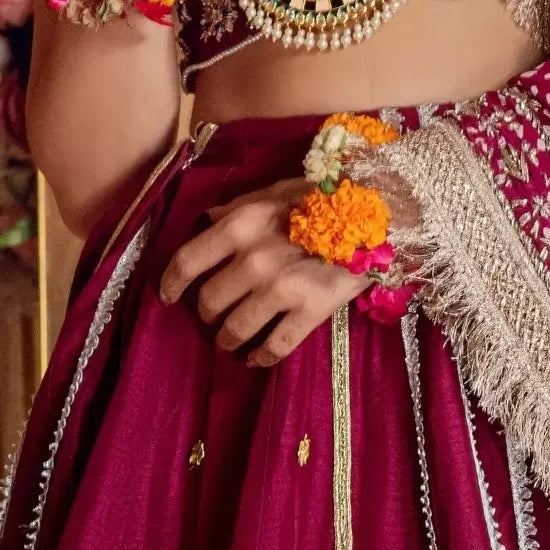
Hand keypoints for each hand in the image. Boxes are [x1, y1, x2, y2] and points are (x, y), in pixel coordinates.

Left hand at [157, 177, 371, 367]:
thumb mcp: (275, 191)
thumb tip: (206, 220)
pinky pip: (274, 347)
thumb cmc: (325, 197)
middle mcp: (255, 258)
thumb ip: (238, 208)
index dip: (170, 283)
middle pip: (208, 302)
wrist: (382, 212)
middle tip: (212, 314)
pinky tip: (256, 357)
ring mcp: (282, 288)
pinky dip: (260, 357)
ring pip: (234, 330)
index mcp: (242, 224)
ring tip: (230, 340)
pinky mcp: (311, 311)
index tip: (166, 296)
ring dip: (227, 339)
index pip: (188, 261)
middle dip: (206, 312)